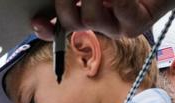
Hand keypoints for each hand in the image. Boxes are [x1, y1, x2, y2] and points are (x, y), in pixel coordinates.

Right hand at [32, 0, 174, 37]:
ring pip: (91, 20)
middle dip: (66, 3)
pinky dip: (117, 0)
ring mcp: (118, 25)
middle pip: (71, 22)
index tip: (36, 20)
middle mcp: (101, 19)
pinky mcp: (137, 25)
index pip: (60, 25)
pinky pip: (120, 12)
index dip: (46, 27)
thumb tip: (56, 8)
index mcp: (87, 8)